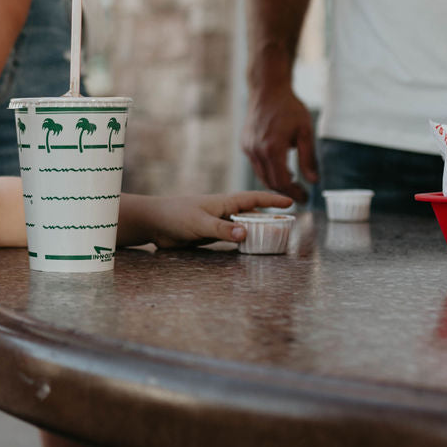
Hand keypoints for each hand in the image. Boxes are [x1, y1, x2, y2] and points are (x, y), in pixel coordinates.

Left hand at [140, 190, 294, 249]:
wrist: (155, 223)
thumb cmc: (176, 216)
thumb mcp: (201, 222)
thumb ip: (222, 229)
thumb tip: (246, 233)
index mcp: (224, 202)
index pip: (254, 199)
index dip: (272, 201)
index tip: (291, 202)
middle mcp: (224, 211)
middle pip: (253, 213)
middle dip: (271, 217)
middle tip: (289, 224)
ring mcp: (218, 223)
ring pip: (244, 227)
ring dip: (258, 231)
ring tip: (276, 237)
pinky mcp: (210, 235)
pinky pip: (232, 238)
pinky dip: (243, 242)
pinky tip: (250, 248)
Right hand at [242, 83, 317, 202]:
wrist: (267, 90)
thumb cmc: (289, 108)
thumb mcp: (305, 132)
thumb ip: (308, 159)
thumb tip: (314, 181)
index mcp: (272, 148)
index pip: (282, 182)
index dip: (294, 193)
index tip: (305, 198)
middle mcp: (256, 150)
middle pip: (270, 182)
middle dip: (286, 191)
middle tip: (300, 194)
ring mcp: (248, 148)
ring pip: (261, 175)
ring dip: (276, 182)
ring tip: (292, 181)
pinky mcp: (245, 145)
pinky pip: (256, 165)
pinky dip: (268, 170)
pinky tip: (281, 166)